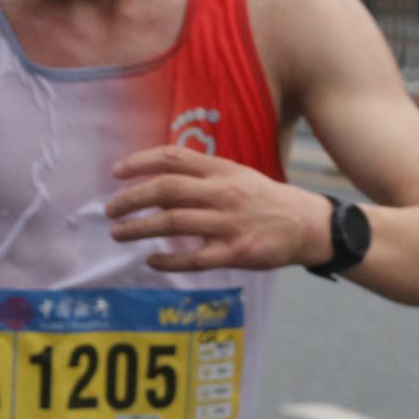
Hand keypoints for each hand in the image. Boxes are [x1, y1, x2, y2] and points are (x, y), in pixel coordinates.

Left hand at [106, 145, 333, 272]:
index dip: (140, 162)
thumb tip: (157, 185)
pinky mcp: (236, 252)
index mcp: (222, 170)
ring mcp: (229, 223)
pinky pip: (194, 258)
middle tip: (109, 210)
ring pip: (173, 222)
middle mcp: (224, 192)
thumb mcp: (236, 177)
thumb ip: (201, 178)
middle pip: (167, 189)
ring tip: (118, 233)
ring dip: (139, 228)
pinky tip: (151, 260)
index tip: (115, 173)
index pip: (173, 158)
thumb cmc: (264, 200)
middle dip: (131, 199)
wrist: (309, 225)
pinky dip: (167, 260)